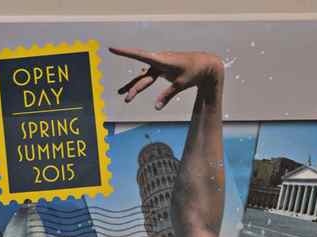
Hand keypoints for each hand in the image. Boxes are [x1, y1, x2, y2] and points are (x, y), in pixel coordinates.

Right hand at [108, 48, 223, 108]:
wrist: (205, 65)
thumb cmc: (194, 71)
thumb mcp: (181, 84)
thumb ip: (167, 95)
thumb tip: (156, 107)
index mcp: (161, 61)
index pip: (139, 56)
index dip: (124, 53)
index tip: (111, 49)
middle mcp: (158, 61)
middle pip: (143, 76)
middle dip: (134, 88)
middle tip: (125, 99)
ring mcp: (160, 65)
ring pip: (145, 77)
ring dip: (136, 87)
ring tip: (125, 96)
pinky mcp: (164, 69)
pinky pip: (151, 76)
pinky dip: (145, 82)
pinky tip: (137, 84)